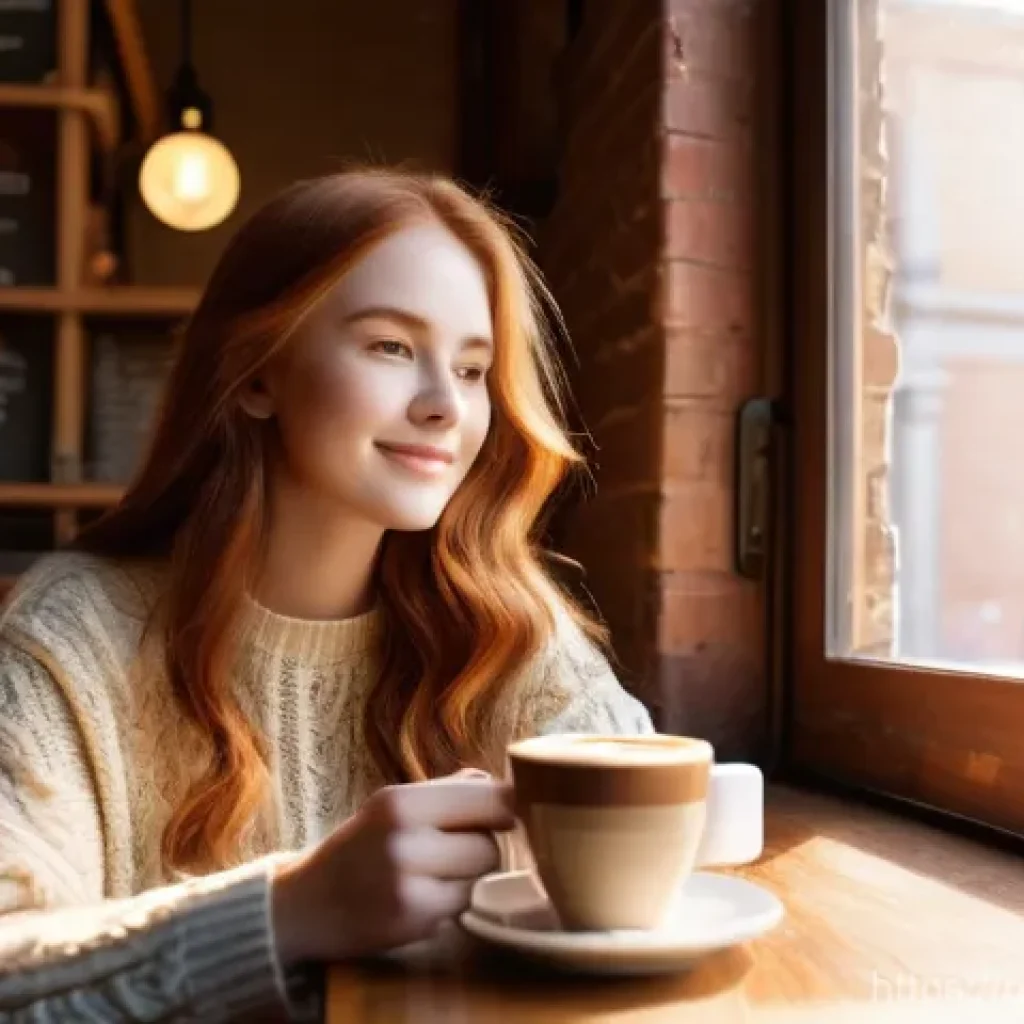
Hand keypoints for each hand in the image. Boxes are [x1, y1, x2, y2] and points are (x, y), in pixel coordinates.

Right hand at [271, 770, 514, 964]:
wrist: (307, 903)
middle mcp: (403, 839)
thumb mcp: (395, 805)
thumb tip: (503, 783)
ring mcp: (407, 884)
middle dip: (479, 845)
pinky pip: (461, 905)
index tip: (511, 811)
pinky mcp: (412, 921)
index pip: (488, 797)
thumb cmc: (362, 846)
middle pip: (489, 842)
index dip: (508, 805)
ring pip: (479, 874)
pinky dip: (449, 902)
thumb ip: (449, 791)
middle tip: (449, 847)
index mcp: (400, 801)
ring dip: (466, 876)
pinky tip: (418, 897)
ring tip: (430, 873)